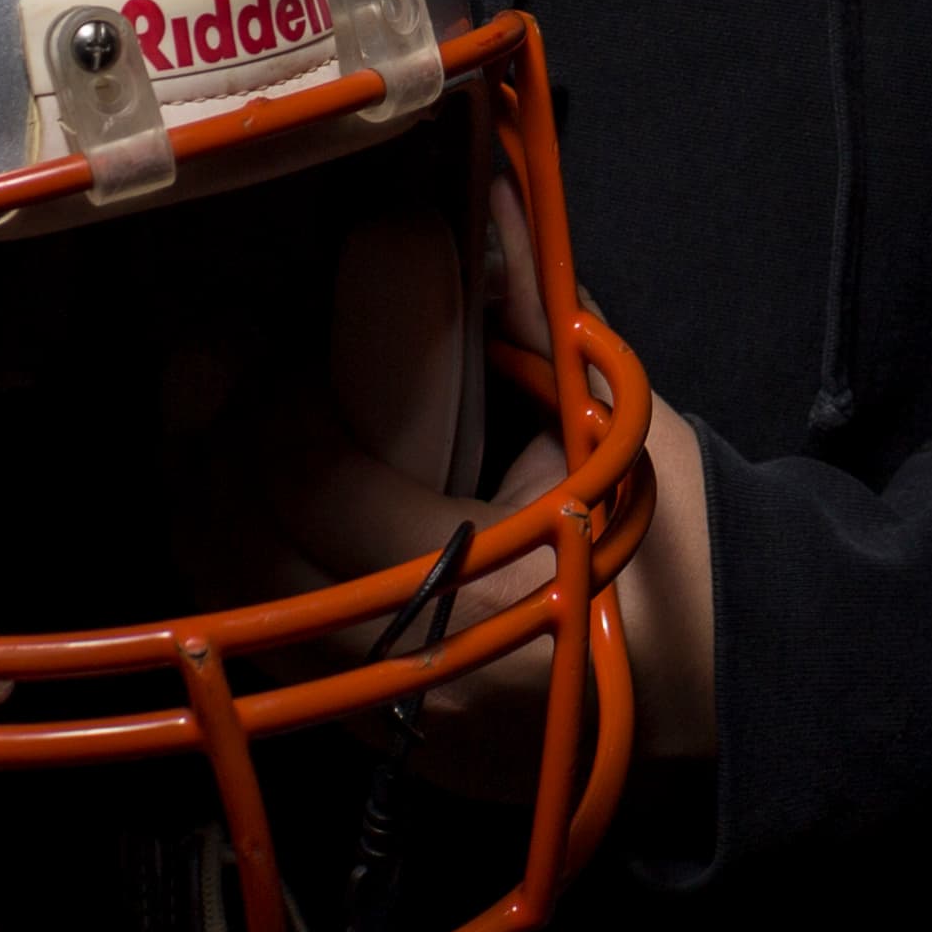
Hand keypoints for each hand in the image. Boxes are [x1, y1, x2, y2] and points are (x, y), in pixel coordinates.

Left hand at [212, 178, 716, 795]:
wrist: (722, 663)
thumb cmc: (669, 524)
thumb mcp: (604, 406)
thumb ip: (527, 302)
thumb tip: (478, 184)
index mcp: (497, 584)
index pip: (316, 483)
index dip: (276, 401)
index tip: (273, 337)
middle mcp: (424, 679)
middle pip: (248, 552)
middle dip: (217, 446)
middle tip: (220, 363)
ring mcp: (391, 729)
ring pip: (234, 614)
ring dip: (210, 510)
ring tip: (218, 427)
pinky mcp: (374, 748)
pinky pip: (262, 657)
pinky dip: (236, 574)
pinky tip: (240, 507)